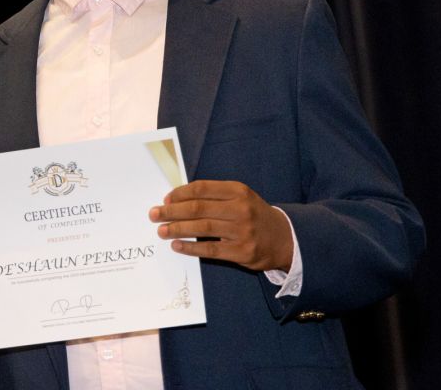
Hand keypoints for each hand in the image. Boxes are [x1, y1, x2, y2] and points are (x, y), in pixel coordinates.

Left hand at [149, 180, 292, 271]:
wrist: (285, 238)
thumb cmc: (254, 215)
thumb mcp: (240, 197)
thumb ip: (214, 196)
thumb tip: (177, 199)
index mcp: (238, 191)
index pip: (202, 189)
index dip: (180, 194)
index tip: (166, 199)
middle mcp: (240, 209)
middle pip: (198, 208)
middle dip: (172, 211)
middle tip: (154, 215)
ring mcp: (242, 231)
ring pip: (201, 228)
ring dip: (177, 229)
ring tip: (161, 231)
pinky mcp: (242, 252)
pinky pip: (210, 249)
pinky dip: (190, 248)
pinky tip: (177, 246)